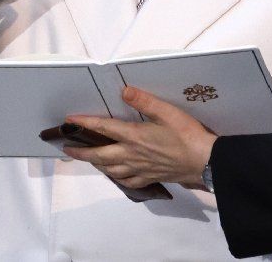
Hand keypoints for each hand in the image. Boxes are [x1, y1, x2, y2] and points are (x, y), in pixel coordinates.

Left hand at [64, 86, 216, 189]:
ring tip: (88, 160)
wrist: (204, 161)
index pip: (103, 128)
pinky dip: (117, 178)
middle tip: (67, 150)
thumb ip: (144, 101)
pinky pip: (127, 181)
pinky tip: (116, 175)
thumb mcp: (167, 112)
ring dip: (96, 164)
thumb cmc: (187, 135)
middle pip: (100, 156)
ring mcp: (140, 169)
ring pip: (110, 170)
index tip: (69, 120)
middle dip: (81, 152)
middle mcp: (132, 155)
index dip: (84, 123)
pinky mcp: (150, 178)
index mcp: (134, 137)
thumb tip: (124, 91)